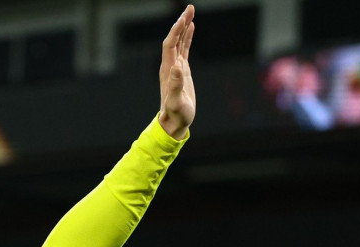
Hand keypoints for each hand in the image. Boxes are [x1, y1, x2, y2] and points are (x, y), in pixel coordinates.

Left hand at [159, 4, 195, 139]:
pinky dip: (187, 37)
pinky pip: (184, 49)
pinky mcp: (182, 71)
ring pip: (179, 42)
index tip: (184, 18)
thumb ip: (175, 86)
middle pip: (174, 39)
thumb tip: (177, 68)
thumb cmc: (176, 115)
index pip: (170, 44)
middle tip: (190, 8)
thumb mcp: (176, 102)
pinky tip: (191, 28)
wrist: (175, 122)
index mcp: (168, 70)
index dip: (176, 30)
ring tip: (191, 12)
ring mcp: (176, 67)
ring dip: (184, 27)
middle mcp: (170, 66)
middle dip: (181, 23)